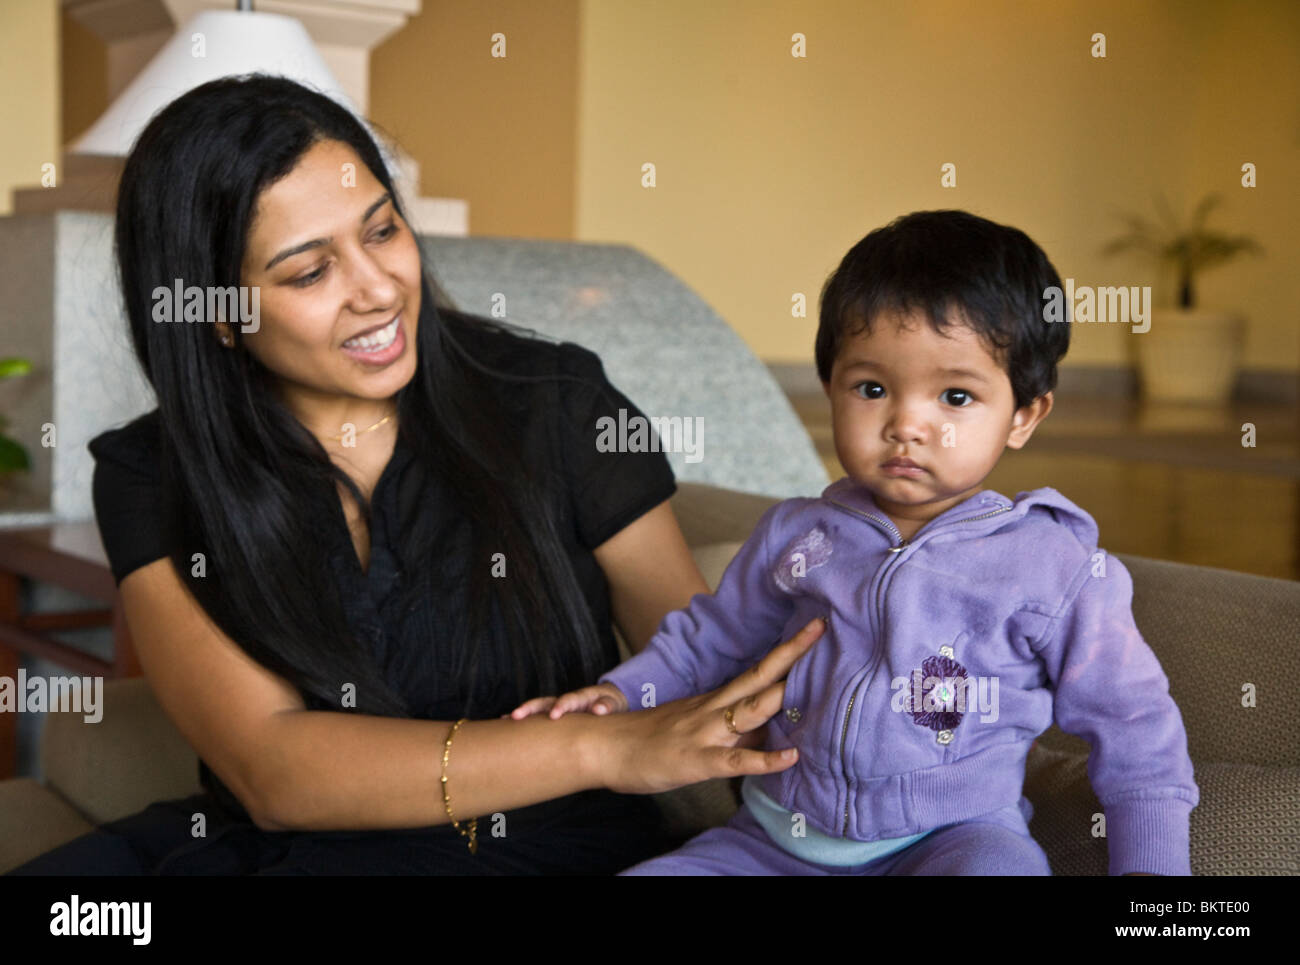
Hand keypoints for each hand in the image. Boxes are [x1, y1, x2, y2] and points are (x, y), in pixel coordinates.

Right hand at [509, 683, 628, 719]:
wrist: (607, 702)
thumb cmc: (610, 705)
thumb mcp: (613, 704)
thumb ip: (606, 705)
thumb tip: (599, 710)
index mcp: (580, 698)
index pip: (569, 699)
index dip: (562, 706)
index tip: (554, 715)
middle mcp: (564, 700)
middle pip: (545, 701)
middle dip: (531, 707)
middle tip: (516, 715)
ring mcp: (556, 707)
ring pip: (537, 708)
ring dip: (524, 713)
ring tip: (505, 719)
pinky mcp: (552, 715)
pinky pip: (536, 717)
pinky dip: (523, 720)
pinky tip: (504, 725)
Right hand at [589, 617, 824, 794]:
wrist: (601, 746)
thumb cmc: (644, 740)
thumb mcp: (690, 725)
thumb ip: (727, 727)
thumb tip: (765, 731)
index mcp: (713, 700)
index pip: (756, 671)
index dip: (785, 652)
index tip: (812, 629)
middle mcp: (713, 709)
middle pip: (759, 677)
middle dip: (792, 654)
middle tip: (822, 628)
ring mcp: (705, 733)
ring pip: (751, 711)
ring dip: (784, 696)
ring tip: (821, 682)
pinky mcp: (697, 760)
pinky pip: (736, 761)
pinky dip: (765, 760)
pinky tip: (790, 758)